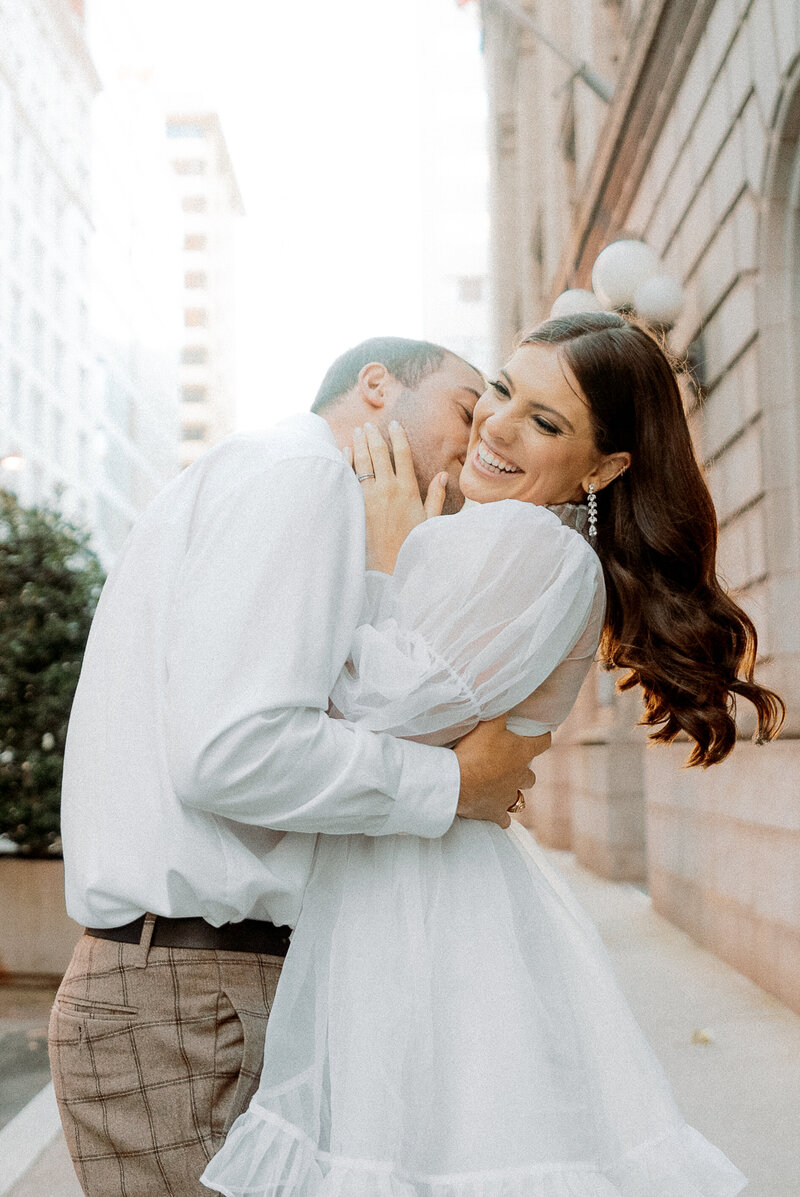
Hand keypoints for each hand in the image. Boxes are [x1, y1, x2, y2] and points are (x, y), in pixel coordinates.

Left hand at [351, 422, 447, 573]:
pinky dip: (347, 462)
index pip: (402, 453)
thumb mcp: (430, 520)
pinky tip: (346, 451)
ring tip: (358, 432)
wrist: (389, 567)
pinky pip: (350, 477)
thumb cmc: (411, 544)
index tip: (393, 423)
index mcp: (408, 489)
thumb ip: (436, 496)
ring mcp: (370, 497)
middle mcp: (388, 489)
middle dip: (373, 435)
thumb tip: (443, 475)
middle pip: (378, 453)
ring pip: (362, 462)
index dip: (397, 435)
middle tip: (369, 424)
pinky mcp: (356, 505)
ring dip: (359, 444)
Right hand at [454, 717, 550, 828]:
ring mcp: (508, 797)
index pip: (543, 742)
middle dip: (522, 770)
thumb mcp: (487, 722)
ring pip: (518, 798)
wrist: (455, 782)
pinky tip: (492, 810)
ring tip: (499, 787)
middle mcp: (519, 777)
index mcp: (521, 753)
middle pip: (530, 776)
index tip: (539, 734)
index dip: (542, 737)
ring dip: (511, 792)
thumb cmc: (473, 750)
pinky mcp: (494, 813)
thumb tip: (508, 694)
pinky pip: (504, 819)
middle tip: (508, 763)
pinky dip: (499, 815)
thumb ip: (500, 710)